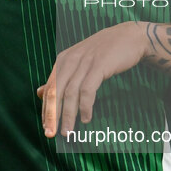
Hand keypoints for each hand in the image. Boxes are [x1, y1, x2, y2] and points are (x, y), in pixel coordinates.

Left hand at [37, 21, 148, 137]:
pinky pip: (87, 90)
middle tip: (51, 134)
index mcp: (62, 60)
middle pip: (56, 92)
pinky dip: (85, 106)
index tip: (46, 128)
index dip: (47, 110)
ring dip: (68, 115)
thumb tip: (40, 92)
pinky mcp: (99, 65)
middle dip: (52, 115)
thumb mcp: (78, 62)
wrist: (130, 36)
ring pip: (70, 93)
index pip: (49, 89)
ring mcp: (84, 62)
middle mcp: (70, 60)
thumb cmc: (105, 52)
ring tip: (68, 132)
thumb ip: (60, 77)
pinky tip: (86, 118)